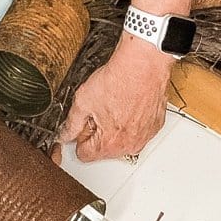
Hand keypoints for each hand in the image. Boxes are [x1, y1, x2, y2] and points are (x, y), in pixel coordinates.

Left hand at [59, 32, 173, 161]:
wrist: (143, 65)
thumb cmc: (119, 80)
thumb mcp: (83, 101)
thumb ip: (71, 124)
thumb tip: (65, 134)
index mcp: (110, 144)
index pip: (85, 154)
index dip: (79, 138)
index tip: (81, 125)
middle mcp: (130, 145)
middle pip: (105, 149)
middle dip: (98, 133)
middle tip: (98, 111)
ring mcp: (145, 136)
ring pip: (122, 140)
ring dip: (115, 128)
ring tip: (114, 105)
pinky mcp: (155, 126)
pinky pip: (138, 130)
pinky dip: (132, 121)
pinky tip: (128, 104)